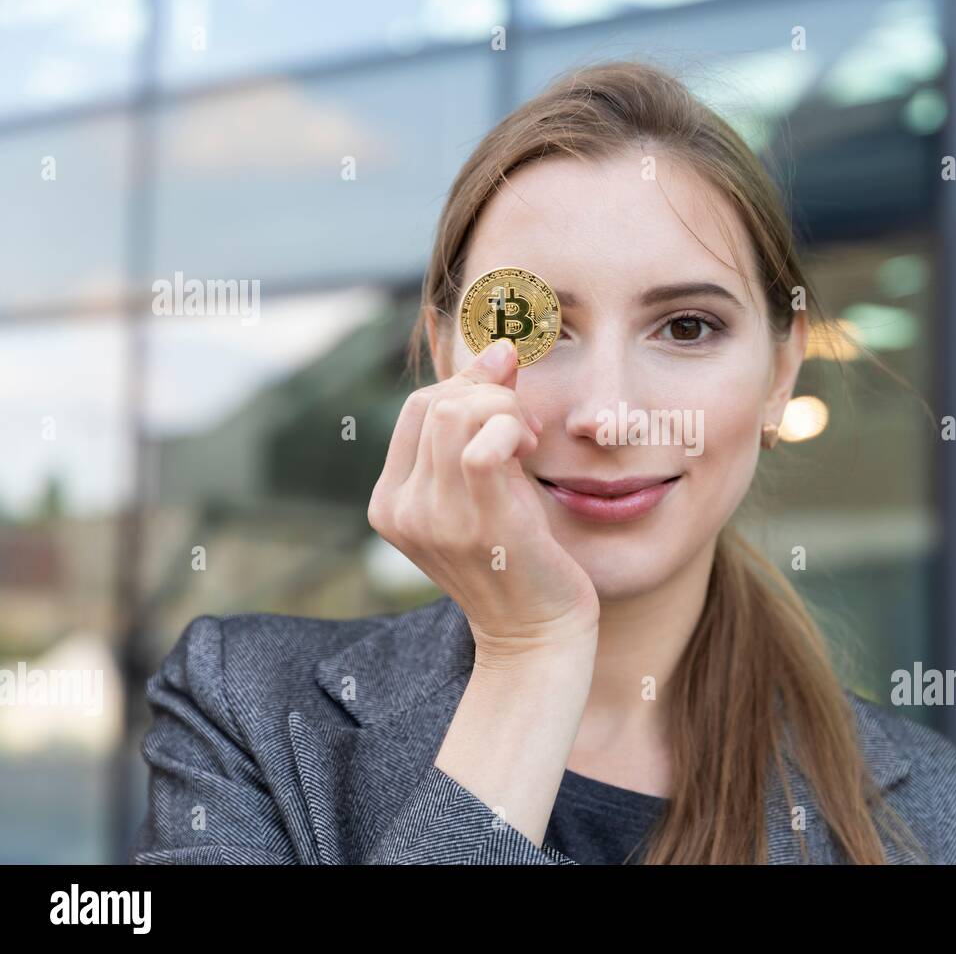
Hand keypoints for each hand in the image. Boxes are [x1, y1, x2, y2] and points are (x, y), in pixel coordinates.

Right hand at [368, 338, 599, 664]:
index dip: (469, 386)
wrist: (537, 636)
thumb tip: (502, 348)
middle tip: (527, 431)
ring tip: (529, 442)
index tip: (512, 405)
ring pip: (456, 413)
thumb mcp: (491, 484)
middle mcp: (400, 510)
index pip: (419, 407)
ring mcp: (433, 519)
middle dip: (490, 396)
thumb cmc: (519, 558)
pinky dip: (513, 430)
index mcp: (389, 501)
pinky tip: (530, 452)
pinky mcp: (478, 525)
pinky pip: (485, 444)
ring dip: (505, 410)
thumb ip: (484, 422)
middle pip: (435, 402)